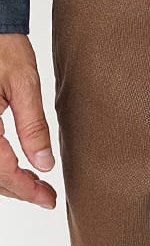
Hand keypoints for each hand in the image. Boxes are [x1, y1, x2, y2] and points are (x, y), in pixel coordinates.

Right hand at [0, 34, 56, 208]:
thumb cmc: (3, 47)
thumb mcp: (24, 84)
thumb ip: (33, 126)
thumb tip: (44, 164)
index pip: (0, 169)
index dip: (25, 189)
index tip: (48, 199)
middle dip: (17, 190)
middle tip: (47, 197)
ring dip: (6, 181)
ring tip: (36, 187)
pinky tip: (17, 169)